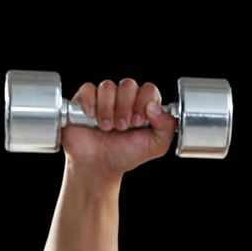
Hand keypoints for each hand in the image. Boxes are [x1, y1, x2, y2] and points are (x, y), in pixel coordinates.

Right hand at [61, 78, 178, 180]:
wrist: (98, 165)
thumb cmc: (125, 154)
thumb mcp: (155, 146)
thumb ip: (166, 127)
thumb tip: (155, 107)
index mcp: (144, 106)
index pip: (148, 89)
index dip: (144, 101)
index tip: (138, 122)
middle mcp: (125, 99)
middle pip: (128, 85)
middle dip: (125, 107)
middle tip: (122, 127)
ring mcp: (105, 98)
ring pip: (108, 86)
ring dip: (108, 108)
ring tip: (107, 127)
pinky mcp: (85, 100)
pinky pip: (88, 89)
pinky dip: (91, 102)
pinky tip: (92, 117)